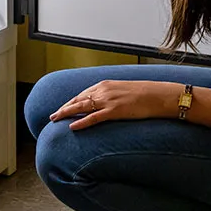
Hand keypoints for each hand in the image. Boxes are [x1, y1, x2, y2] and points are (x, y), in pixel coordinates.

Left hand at [49, 80, 179, 131]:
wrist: (159, 95)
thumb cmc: (145, 95)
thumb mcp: (124, 92)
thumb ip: (112, 97)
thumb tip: (106, 105)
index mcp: (106, 84)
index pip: (83, 93)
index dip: (71, 101)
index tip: (62, 108)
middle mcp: (104, 90)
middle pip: (78, 99)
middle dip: (63, 107)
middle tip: (52, 116)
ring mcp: (108, 100)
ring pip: (82, 106)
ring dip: (66, 113)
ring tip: (55, 120)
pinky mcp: (115, 111)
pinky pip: (94, 117)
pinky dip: (82, 122)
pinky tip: (72, 126)